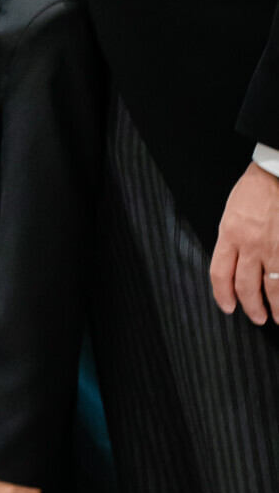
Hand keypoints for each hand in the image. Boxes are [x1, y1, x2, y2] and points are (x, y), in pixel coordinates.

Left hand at [210, 163, 278, 323]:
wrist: (276, 174)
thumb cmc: (254, 191)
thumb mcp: (231, 214)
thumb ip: (232, 241)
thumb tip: (233, 266)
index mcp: (230, 234)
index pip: (220, 274)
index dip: (222, 295)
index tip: (227, 307)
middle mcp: (251, 244)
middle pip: (246, 286)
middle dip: (250, 307)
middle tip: (256, 318)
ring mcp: (275, 248)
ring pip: (273, 287)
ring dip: (275, 307)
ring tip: (278, 318)